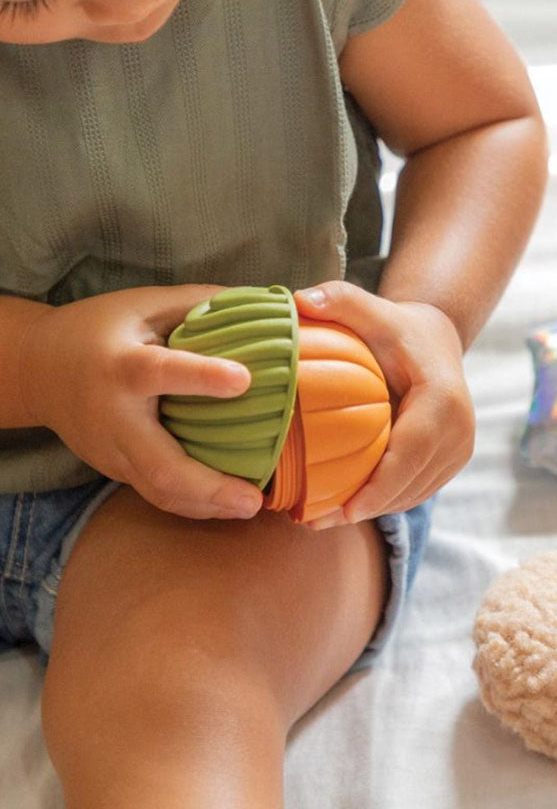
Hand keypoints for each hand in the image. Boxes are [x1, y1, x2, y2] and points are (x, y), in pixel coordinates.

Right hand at [19, 286, 263, 519]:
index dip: (202, 377)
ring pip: (158, 490)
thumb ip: (200, 303)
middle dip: (208, 486)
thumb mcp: (144, 304)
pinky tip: (228, 505)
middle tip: (252, 498)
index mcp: (122, 366)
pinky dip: (193, 504)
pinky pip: (156, 493)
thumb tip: (265, 301)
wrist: (38, 369)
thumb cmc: (101, 328)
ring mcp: (112, 452)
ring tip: (250, 507)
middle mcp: (114, 417)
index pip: (160, 373)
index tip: (245, 379)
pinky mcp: (115, 470)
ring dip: (206, 505)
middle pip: (159, 465)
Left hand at [293, 281, 473, 527]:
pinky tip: (345, 506)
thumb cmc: (397, 327)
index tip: (345, 511)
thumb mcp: (372, 308)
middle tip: (314, 521)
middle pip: (411, 482)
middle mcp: (460, 430)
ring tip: (321, 519)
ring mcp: (460, 449)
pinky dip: (383, 501)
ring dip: (372, 509)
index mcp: (443, 399)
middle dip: (365, 507)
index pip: (412, 452)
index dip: (380, 486)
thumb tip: (300, 300)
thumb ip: (339, 300)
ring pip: (413, 493)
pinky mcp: (452, 461)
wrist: (436, 339)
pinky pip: (416, 490)